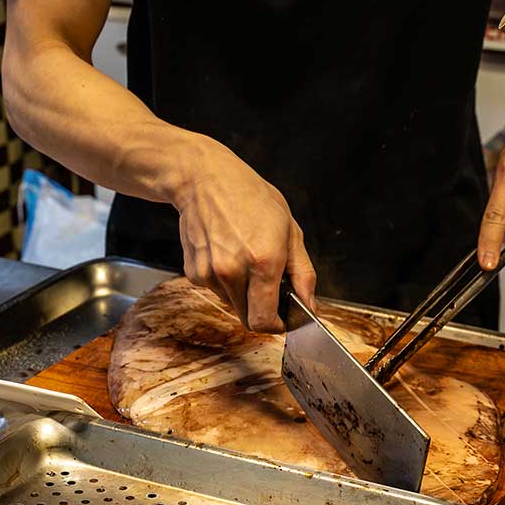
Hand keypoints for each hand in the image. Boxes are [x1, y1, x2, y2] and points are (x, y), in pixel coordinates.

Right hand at [171, 138, 316, 332]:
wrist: (205, 179)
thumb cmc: (250, 197)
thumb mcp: (290, 230)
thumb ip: (303, 273)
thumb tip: (310, 305)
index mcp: (263, 261)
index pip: (265, 321)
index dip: (277, 326)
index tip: (283, 318)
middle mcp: (233, 271)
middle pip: (248, 319)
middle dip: (262, 310)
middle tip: (267, 284)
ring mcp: (210, 273)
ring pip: (232, 305)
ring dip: (242, 293)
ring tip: (244, 257)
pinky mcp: (194, 272)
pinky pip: (216, 291)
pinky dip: (224, 281)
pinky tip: (226, 252)